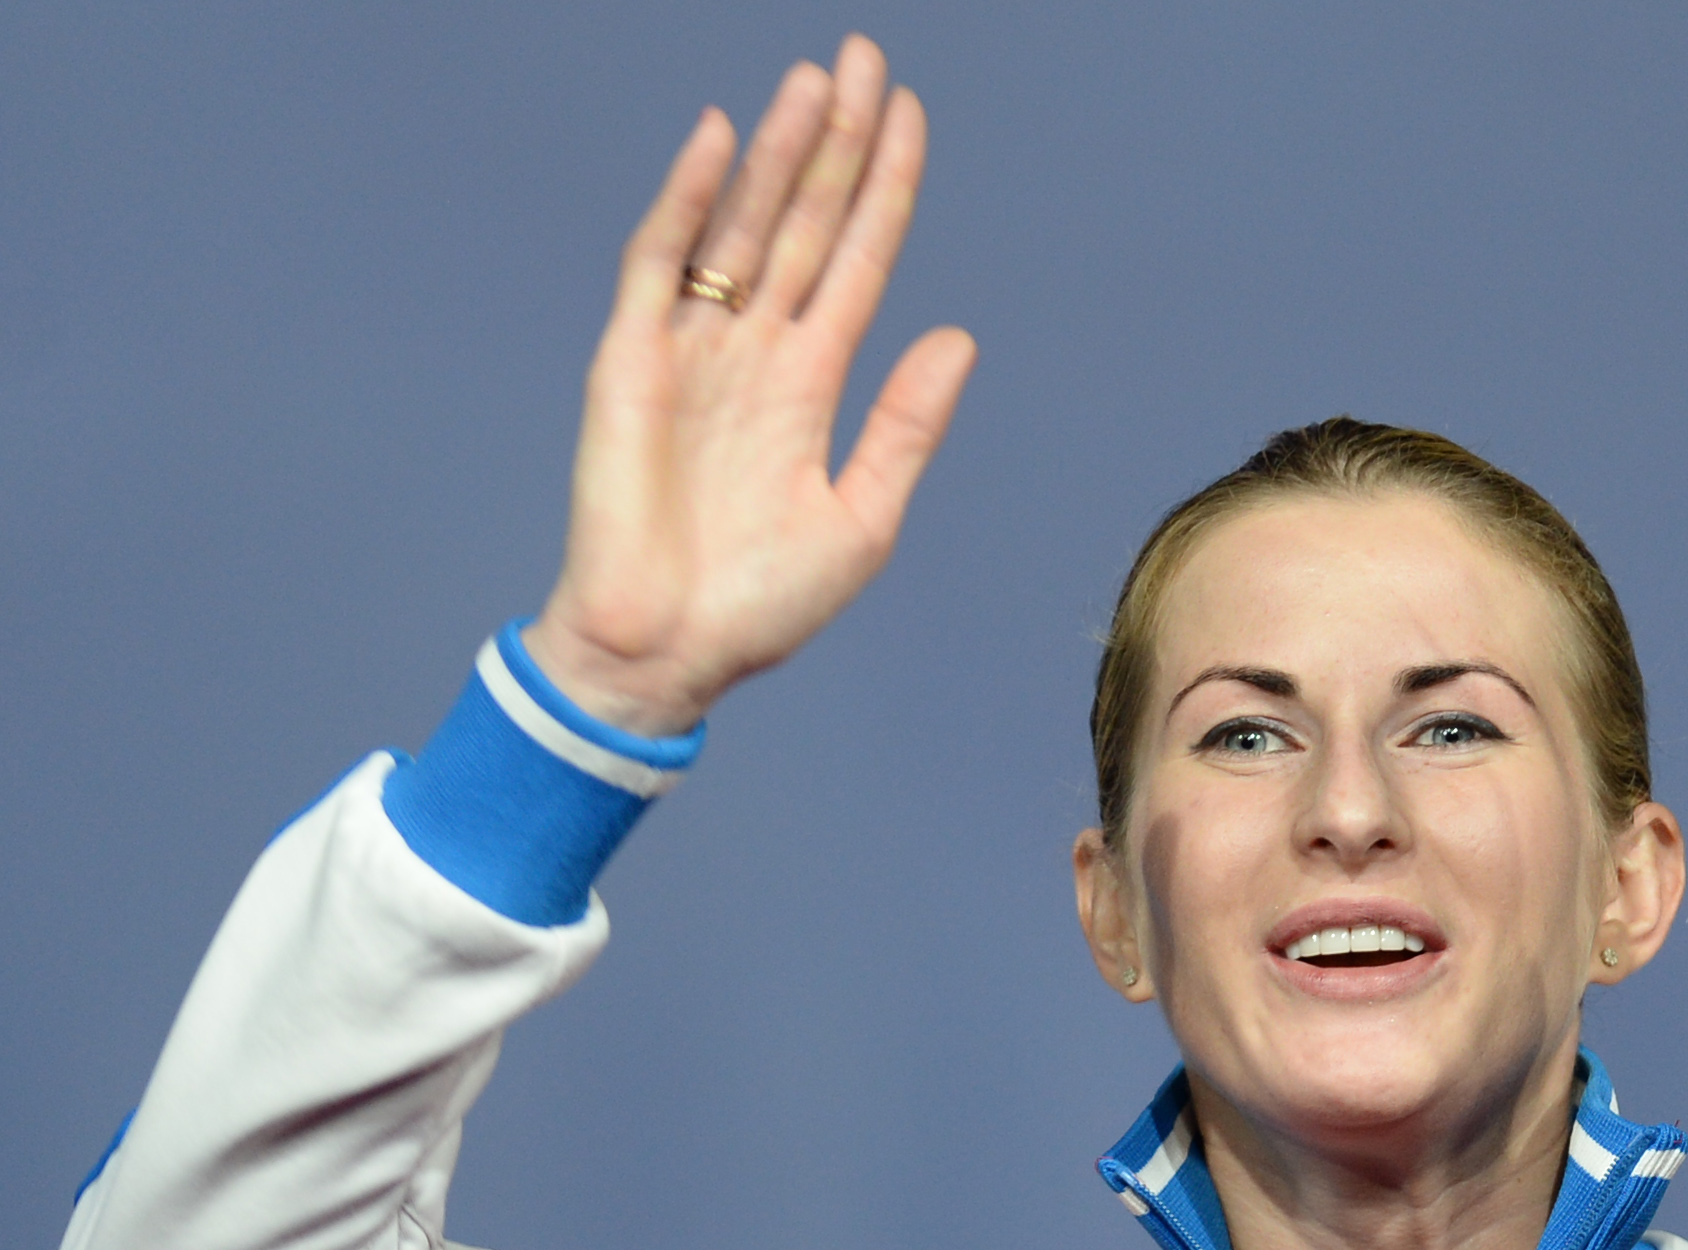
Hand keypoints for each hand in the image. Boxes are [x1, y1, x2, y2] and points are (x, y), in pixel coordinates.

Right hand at [526, 36, 977, 733]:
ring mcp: (691, 348)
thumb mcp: (861, 519)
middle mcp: (753, 349)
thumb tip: (958, 338)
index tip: (912, 117)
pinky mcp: (632, 361)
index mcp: (810, 383)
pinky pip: (659, 261)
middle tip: (867, 59)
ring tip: (816, 81)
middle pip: (806, 222)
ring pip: (743, 225)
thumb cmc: (760, 606)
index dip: (886, 189)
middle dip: (837, 143)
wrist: (668, 655)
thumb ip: (905, 427)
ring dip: (778, 153)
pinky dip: (689, 200)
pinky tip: (723, 139)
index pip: (859, 260)